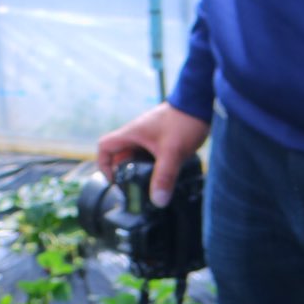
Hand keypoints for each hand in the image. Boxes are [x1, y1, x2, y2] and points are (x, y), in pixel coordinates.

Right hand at [95, 102, 209, 208]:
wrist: (200, 103)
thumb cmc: (183, 122)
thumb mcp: (172, 152)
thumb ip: (164, 177)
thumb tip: (158, 201)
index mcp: (131, 134)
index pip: (105, 147)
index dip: (104, 165)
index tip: (115, 180)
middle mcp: (137, 134)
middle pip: (120, 155)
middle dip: (124, 173)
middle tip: (135, 189)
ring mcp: (149, 136)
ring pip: (136, 156)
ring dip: (140, 171)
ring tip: (150, 186)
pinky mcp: (161, 138)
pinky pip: (149, 154)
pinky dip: (153, 166)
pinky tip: (164, 176)